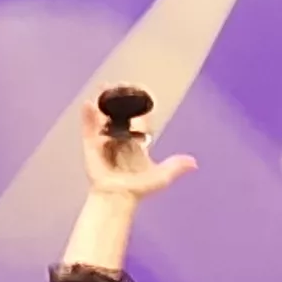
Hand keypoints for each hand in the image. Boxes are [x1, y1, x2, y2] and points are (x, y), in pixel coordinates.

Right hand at [78, 92, 197, 200]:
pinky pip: (88, 128)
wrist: (117, 197)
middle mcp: (121, 138)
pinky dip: (87, 117)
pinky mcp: (91, 146)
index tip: (139, 89)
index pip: (140, 118)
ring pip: (104, 116)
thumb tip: (194, 163)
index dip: (140, 104)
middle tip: (119, 84)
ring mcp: (105, 140)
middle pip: (120, 113)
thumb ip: (175, 167)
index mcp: (137, 141)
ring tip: (103, 86)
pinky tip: (88, 104)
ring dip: (103, 101)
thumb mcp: (160, 178)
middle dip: (119, 98)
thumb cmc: (138, 189)